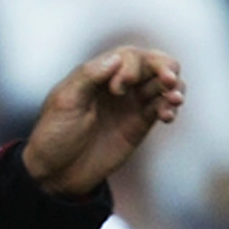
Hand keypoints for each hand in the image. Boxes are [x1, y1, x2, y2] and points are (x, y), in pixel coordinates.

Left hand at [21, 45, 184, 196]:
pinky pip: (162, 108)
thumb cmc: (54, 134)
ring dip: (174, 87)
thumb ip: (89, 76)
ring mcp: (131, 103)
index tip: (118, 88)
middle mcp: (118, 84)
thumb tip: (117, 57)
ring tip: (174, 99)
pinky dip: (170, 107)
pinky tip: (168, 115)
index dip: (131, 66)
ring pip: (163, 84)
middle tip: (168, 80)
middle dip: (165, 67)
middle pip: (153, 63)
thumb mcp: (64, 101)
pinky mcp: (139, 124)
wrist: (55, 173)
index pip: (129, 56)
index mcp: (99, 73)